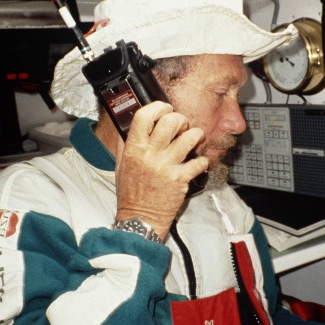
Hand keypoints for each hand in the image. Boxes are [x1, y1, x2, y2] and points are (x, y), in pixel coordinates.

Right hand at [113, 101, 208, 239]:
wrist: (140, 218)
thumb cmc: (131, 193)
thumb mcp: (121, 165)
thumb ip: (126, 144)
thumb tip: (130, 126)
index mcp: (133, 148)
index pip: (144, 116)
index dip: (158, 107)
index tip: (165, 108)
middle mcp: (149, 154)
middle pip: (171, 121)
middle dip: (181, 120)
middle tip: (183, 127)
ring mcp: (166, 166)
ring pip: (190, 137)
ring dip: (196, 136)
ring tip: (195, 140)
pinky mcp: (180, 178)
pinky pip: (200, 161)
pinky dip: (203, 161)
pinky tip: (198, 163)